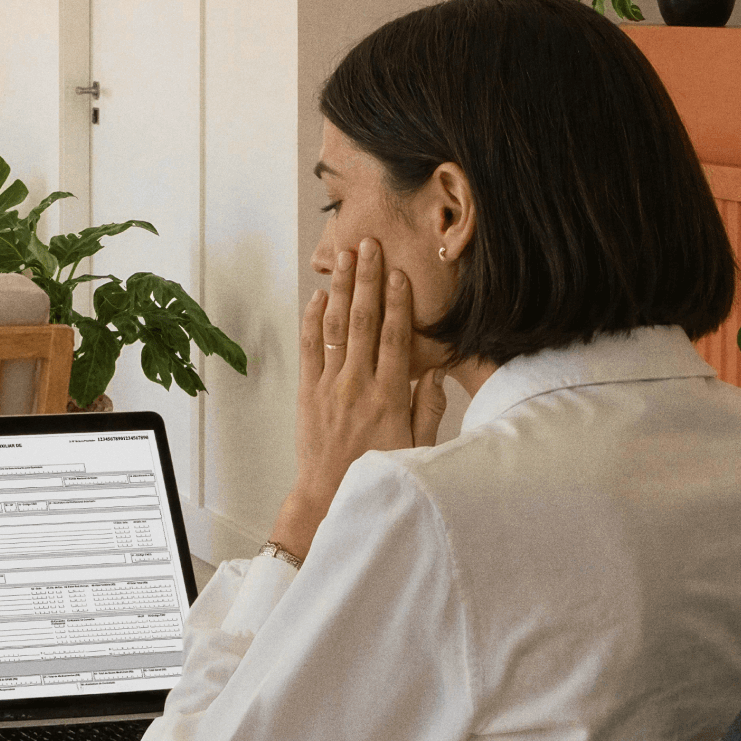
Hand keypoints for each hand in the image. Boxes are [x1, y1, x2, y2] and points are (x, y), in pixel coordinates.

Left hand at [271, 239, 446, 557]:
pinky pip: (309, 347)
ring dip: (339, 289)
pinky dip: (312, 320)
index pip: (394, 337)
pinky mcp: (307, 391)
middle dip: (366, 279)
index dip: (396, 301)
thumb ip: (427, 408)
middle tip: (369, 246)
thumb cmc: (377, 472)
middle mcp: (358, 384)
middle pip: (363, 320)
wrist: (328, 495)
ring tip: (344, 258)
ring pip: (335, 327)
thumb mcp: (418, 446)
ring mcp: (329, 385)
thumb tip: (434, 373)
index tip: (399, 273)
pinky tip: (317, 297)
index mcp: (389, 395)